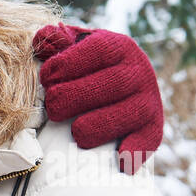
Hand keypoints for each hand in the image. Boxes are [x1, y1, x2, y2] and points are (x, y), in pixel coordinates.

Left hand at [33, 23, 163, 172]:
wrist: (113, 90)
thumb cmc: (81, 69)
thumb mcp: (70, 50)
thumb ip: (56, 43)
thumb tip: (42, 38)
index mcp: (118, 47)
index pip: (97, 50)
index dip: (67, 65)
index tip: (46, 78)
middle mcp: (139, 71)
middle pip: (109, 84)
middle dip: (73, 98)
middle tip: (53, 108)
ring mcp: (148, 100)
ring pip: (126, 114)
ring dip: (95, 126)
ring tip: (75, 132)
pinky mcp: (153, 128)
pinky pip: (148, 140)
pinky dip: (135, 150)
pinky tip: (118, 157)